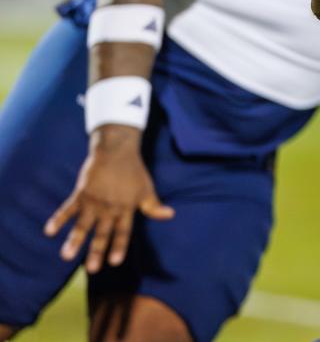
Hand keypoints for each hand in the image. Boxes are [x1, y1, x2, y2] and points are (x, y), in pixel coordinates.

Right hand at [43, 126, 173, 272]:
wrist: (116, 150)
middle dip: (96, 252)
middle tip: (91, 269)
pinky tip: (49, 232)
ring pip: (83, 225)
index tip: (114, 262)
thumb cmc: (133, 171)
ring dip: (74, 241)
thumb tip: (170, 215)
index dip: (119, 247)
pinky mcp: (81, 194)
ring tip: (66, 256)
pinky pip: (67, 209)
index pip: (123, 232)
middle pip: (102, 233)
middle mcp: (109, 208)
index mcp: (126, 209)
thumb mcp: (147, 189)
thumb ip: (154, 206)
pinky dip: (58, 219)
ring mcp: (94, 202)